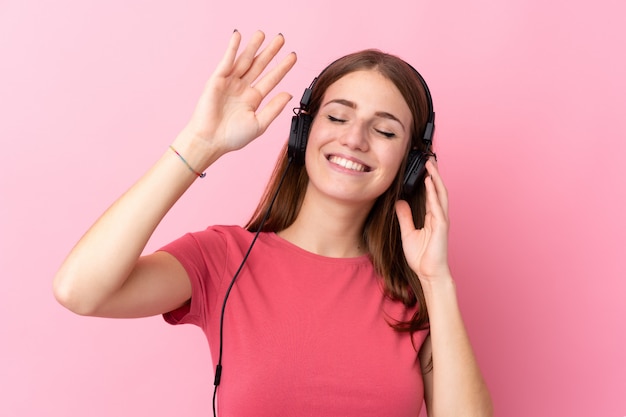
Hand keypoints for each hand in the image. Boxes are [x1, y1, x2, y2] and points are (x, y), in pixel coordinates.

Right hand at [178, 30, 296, 158]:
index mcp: (253, 99)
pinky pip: (226, 61)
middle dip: (270, 52)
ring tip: (263, 34)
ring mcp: (230, 83)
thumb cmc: (232, 137)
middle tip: (281, 39)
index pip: (271, 79)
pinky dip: (232, 48)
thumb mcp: (259, 124)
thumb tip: (288, 94)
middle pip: (259, 66)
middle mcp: (242, 88)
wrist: (210, 140)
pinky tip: (238, 36)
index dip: (282, 67)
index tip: (293, 56)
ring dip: (253, 46)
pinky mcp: (217, 80)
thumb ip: (274, 108)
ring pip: (244, 60)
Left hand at [395, 159, 450, 282]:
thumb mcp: (408, 233)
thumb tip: (400, 202)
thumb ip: (405, 217)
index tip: (424, 168)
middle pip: (437, 190)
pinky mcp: (441, 226)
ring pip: (440, 194)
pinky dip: (433, 193)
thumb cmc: (422, 257)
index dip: (428, 180)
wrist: (429, 273)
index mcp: (432, 217)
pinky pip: (438, 206)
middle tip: (429, 159)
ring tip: (430, 165)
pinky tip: (429, 182)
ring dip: (436, 178)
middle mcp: (439, 216)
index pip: (430, 194)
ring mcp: (441, 220)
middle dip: (434, 174)